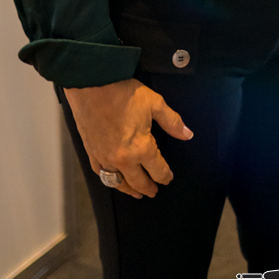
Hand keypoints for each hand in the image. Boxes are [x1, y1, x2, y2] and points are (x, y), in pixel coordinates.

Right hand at [64, 79, 193, 199]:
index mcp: (141, 148)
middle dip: (148, 187)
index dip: (165, 176)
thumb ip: (172, 122)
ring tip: (136, 193)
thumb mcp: (154, 103)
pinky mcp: (91, 152)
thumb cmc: (123, 93)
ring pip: (118, 182)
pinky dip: (109, 179)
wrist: (93, 85)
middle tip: (153, 192)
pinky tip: (112, 179)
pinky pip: (101, 173)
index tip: (168, 178)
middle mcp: (123, 159)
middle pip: (138, 181)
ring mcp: (105, 158)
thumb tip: (187, 134)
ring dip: (129, 189)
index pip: (157, 170)